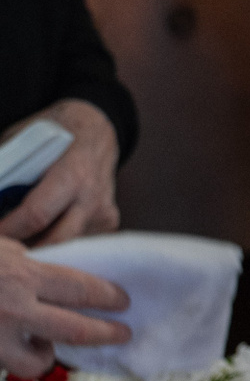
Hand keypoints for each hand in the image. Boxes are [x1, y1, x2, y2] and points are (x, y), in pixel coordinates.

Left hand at [0, 100, 120, 244]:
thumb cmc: (55, 132)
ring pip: (65, 246)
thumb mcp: (23, 142)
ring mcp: (103, 212)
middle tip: (6, 248)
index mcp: (72, 174)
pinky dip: (56, 240)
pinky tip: (44, 228)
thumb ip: (6, 171)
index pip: (37, 214)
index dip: (8, 230)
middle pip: (55, 242)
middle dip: (25, 250)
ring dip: (40, 247)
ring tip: (21, 237)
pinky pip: (76, 242)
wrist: (97, 130)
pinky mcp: (108, 222)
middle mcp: (92, 197)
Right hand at [0, 237, 130, 375]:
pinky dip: (11, 359)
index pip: (80, 289)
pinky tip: (7, 347)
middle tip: (123, 334)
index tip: (124, 301)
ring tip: (44, 348)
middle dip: (105, 334)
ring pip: (37, 363)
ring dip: (46, 356)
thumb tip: (46, 263)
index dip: (107, 297)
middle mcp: (14, 310)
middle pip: (75, 331)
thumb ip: (25, 259)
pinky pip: (6, 367)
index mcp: (22, 277)